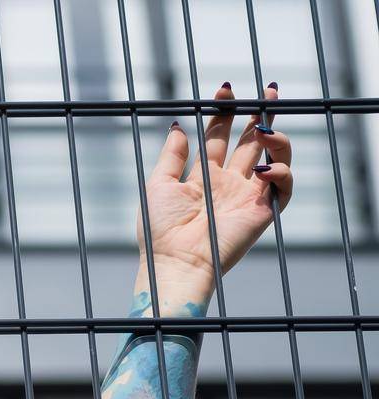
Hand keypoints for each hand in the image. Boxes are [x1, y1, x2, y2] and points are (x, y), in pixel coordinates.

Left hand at [137, 81, 292, 312]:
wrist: (175, 263)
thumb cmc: (160, 230)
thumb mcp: (159, 185)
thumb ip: (172, 155)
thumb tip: (177, 125)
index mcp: (203, 177)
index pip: (219, 136)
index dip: (223, 112)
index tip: (224, 90)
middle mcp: (228, 183)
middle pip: (250, 141)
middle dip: (259, 113)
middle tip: (267, 90)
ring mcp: (247, 195)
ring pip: (274, 156)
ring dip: (274, 136)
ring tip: (263, 125)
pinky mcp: (263, 210)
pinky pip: (284, 185)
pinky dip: (281, 171)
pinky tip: (264, 166)